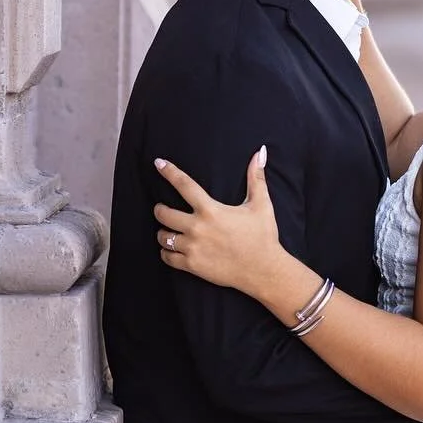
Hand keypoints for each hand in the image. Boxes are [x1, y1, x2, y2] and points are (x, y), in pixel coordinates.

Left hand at [153, 147, 281, 297]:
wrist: (263, 270)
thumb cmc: (262, 236)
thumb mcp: (261, 204)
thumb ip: (256, 177)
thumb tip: (260, 152)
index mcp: (211, 210)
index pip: (184, 185)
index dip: (169, 171)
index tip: (158, 163)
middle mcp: (197, 228)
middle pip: (163, 214)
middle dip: (160, 209)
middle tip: (162, 209)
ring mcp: (193, 247)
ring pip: (163, 237)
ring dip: (163, 233)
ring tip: (168, 231)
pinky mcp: (192, 265)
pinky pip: (167, 257)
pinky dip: (166, 252)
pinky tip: (171, 249)